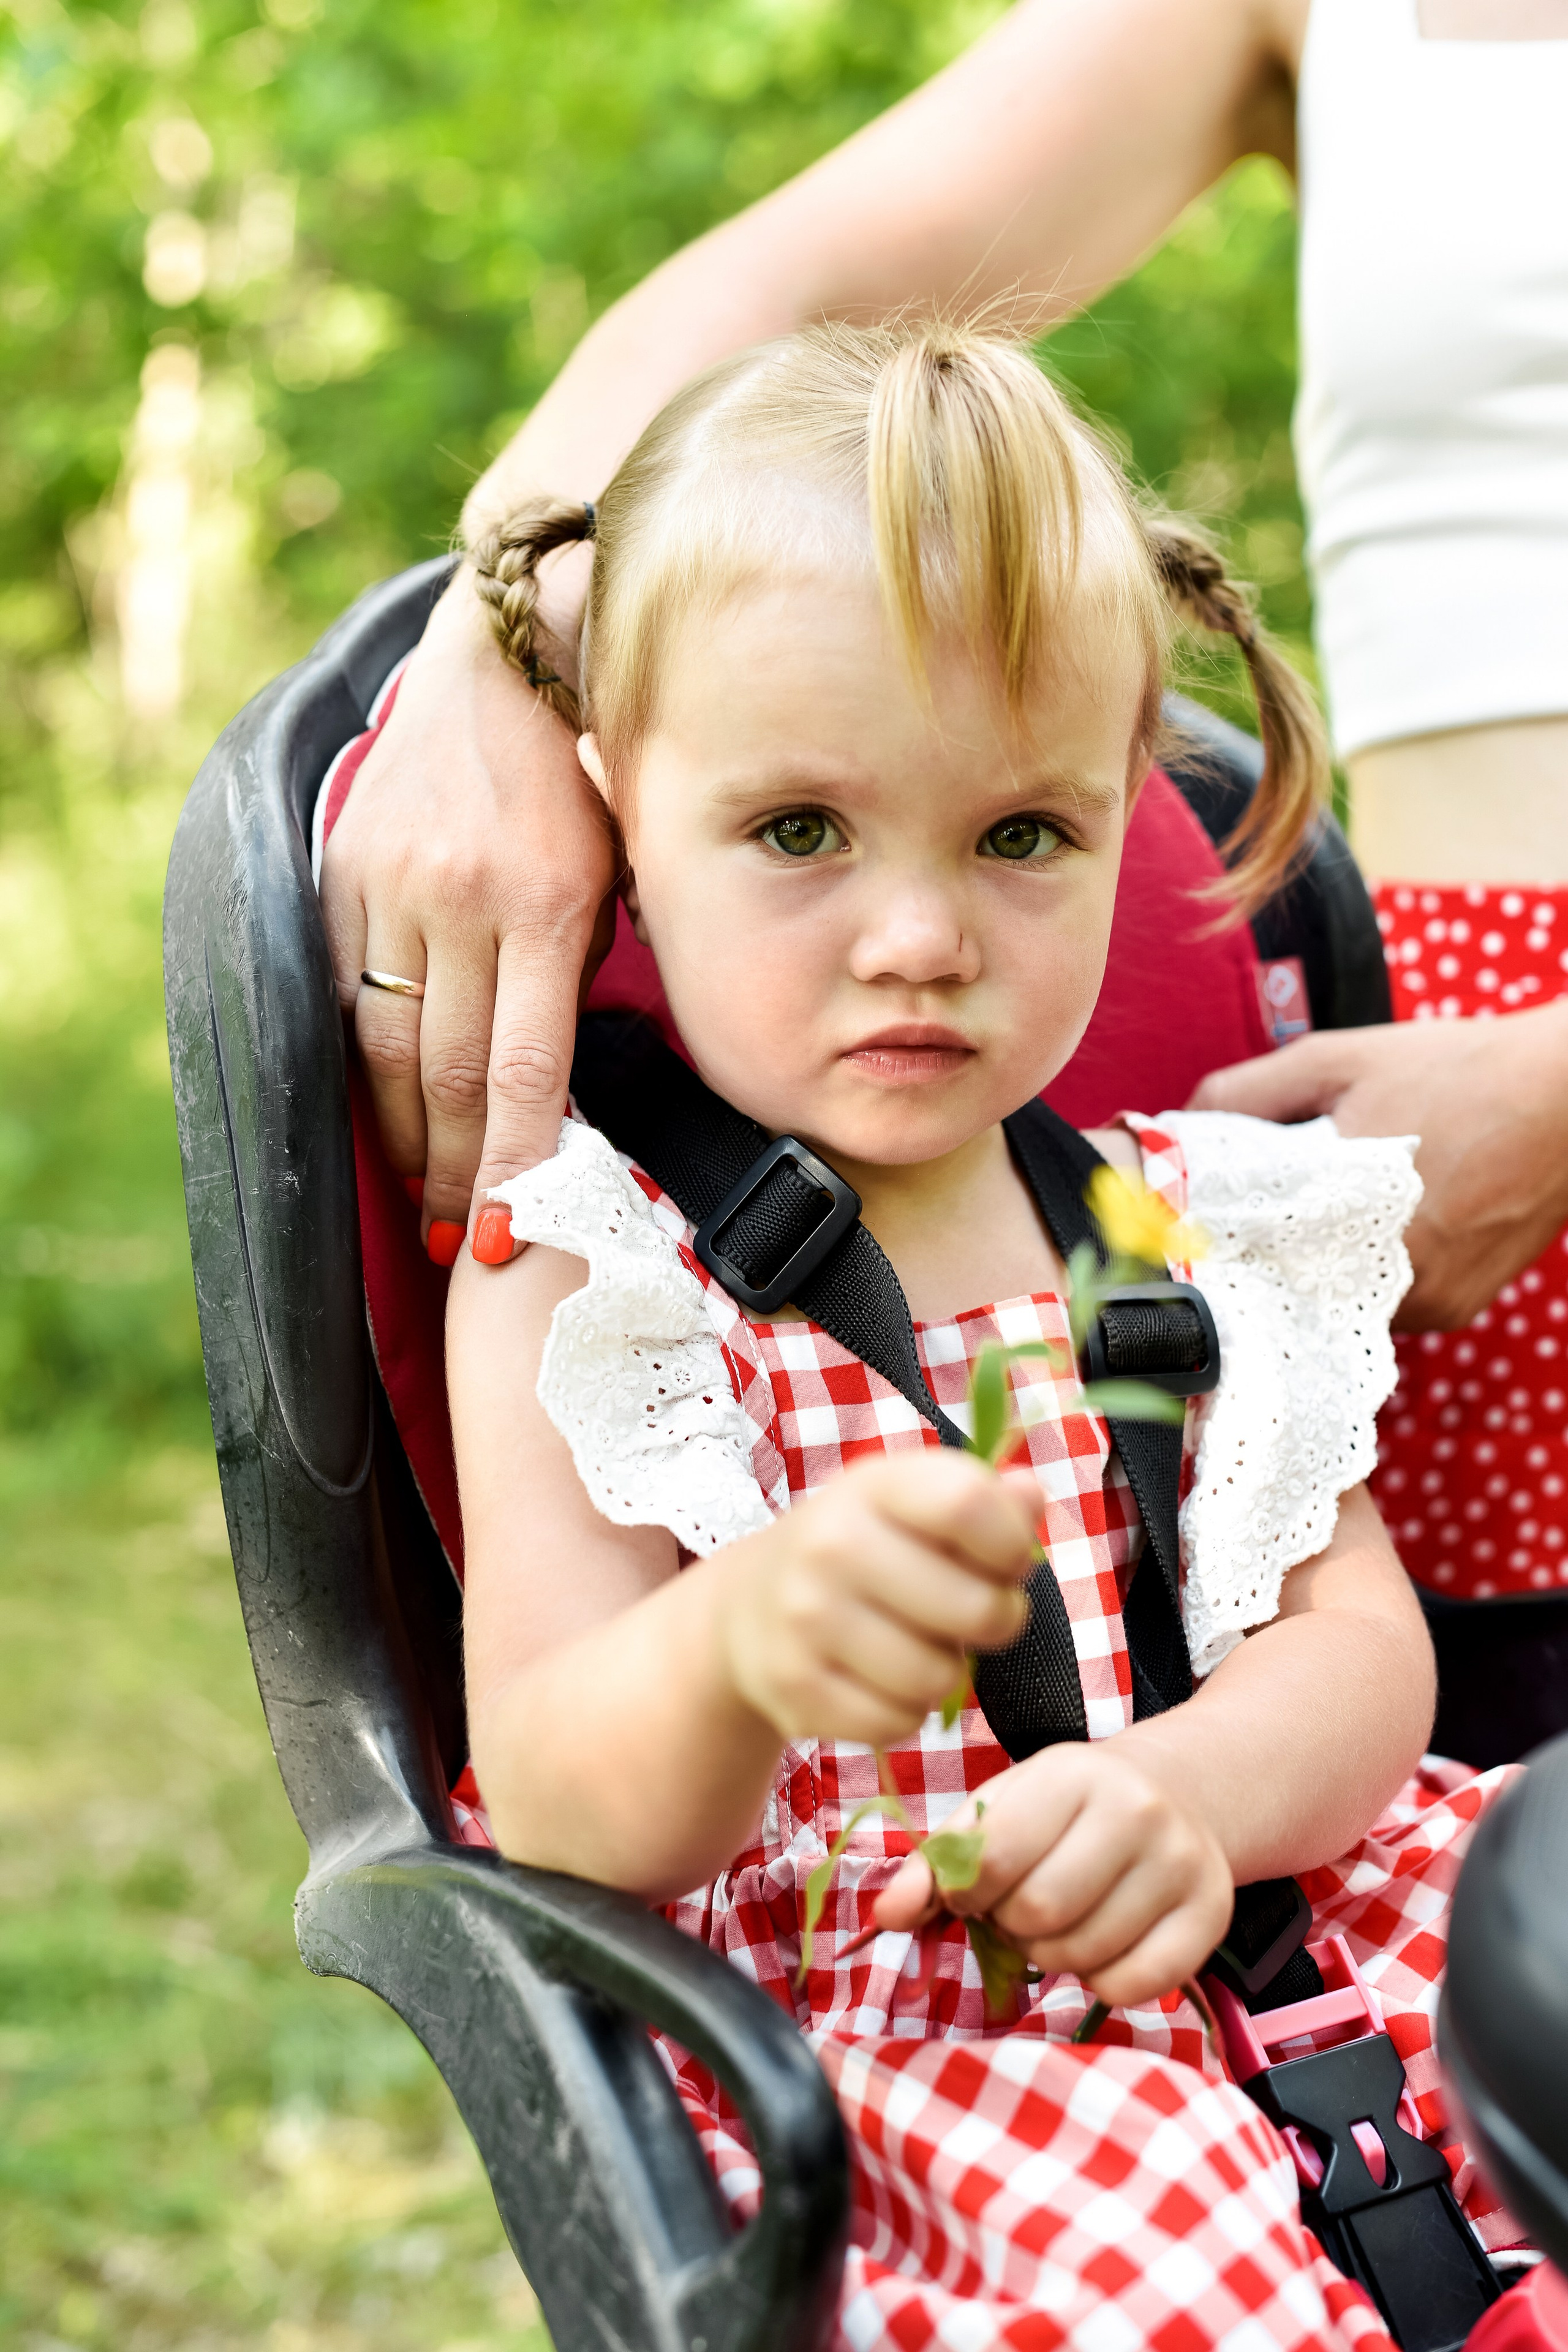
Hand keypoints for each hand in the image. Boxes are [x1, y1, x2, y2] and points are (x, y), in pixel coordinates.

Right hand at [319, 570, 618, 1253]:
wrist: (501, 659)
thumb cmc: (585, 776)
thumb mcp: (622, 865)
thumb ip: (592, 968)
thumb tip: (563, 1090)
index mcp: (549, 902)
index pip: (524, 1069)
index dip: (514, 1166)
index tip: (509, 1237)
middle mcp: (462, 896)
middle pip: (451, 1077)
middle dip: (458, 1174)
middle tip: (466, 1241)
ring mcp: (392, 884)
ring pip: (388, 1048)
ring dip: (406, 1140)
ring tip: (427, 1203)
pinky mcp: (343, 870)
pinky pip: (343, 994)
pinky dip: (364, 1071)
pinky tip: (385, 1119)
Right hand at [718, 1455, 1038, 1749]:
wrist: (746, 1608)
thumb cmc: (858, 1550)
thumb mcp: (911, 1506)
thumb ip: (983, 1499)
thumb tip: (1030, 1496)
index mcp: (872, 1485)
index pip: (970, 1504)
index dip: (1012, 1544)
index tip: (1005, 1561)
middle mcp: (831, 1544)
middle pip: (975, 1606)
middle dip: (994, 1620)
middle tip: (971, 1614)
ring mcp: (806, 1619)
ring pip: (939, 1677)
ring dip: (946, 1672)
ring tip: (917, 1646)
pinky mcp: (795, 1688)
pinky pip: (898, 1722)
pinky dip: (904, 1711)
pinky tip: (880, 1680)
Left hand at [875, 1739, 1232, 2006]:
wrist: (1175, 1793)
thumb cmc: (1067, 1809)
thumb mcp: (1002, 1808)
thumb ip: (940, 1860)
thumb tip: (886, 1915)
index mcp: (1072, 1772)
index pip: (995, 1855)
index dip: (964, 1892)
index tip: (967, 1892)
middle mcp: (1137, 1810)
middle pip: (1038, 1912)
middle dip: (1010, 1925)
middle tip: (1018, 1907)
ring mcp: (1183, 1863)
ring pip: (1083, 1956)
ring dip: (1051, 1956)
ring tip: (1058, 1922)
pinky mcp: (1212, 1915)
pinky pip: (1134, 1987)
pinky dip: (1101, 1982)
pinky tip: (1100, 1944)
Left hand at [1189, 1002, 1567, 1328]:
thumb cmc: (1455, 1068)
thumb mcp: (1335, 1060)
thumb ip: (1245, 1093)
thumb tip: (1173, 1127)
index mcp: (1349, 1222)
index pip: (1249, 1263)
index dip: (1219, 1242)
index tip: (1196, 1223)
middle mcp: (1391, 1281)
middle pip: (1292, 1286)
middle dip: (1270, 1251)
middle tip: (1263, 1205)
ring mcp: (1429, 1305)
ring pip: (1338, 1298)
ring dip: (1323, 1262)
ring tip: (1331, 1203)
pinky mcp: (1457, 1310)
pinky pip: (1387, 1302)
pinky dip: (1371, 1270)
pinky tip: (1381, 1221)